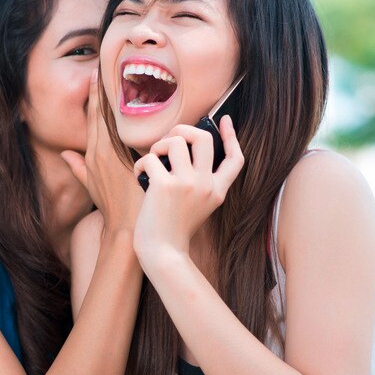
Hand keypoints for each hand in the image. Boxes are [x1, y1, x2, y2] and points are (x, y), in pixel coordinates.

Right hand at [61, 70, 143, 234]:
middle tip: (103, 63)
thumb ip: (77, 167)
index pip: (92, 118)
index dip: (93, 96)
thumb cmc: (111, 207)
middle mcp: (101, 151)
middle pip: (100, 113)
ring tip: (119, 72)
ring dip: (116, 96)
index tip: (96, 75)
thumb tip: (65, 154)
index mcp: (91, 154)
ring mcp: (115, 155)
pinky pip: (130, 133)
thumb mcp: (91, 185)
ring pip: (115, 118)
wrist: (125, 227)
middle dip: (101, 88)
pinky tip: (137, 98)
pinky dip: (131, 117)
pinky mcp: (129, 160)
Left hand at [131, 116, 243, 264]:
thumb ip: (198, 181)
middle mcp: (206, 185)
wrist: (162, 253)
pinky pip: (150, 158)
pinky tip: (139, 176)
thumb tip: (182, 148)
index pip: (236, 159)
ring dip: (159, 145)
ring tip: (153, 160)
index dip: (231, 136)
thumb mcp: (197, 206)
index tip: (225, 120)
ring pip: (176, 141)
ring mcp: (187, 184)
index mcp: (218, 191)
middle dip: (183, 130)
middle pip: (204, 138)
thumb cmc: (173, 229)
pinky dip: (140, 164)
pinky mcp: (165, 186)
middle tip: (170, 140)